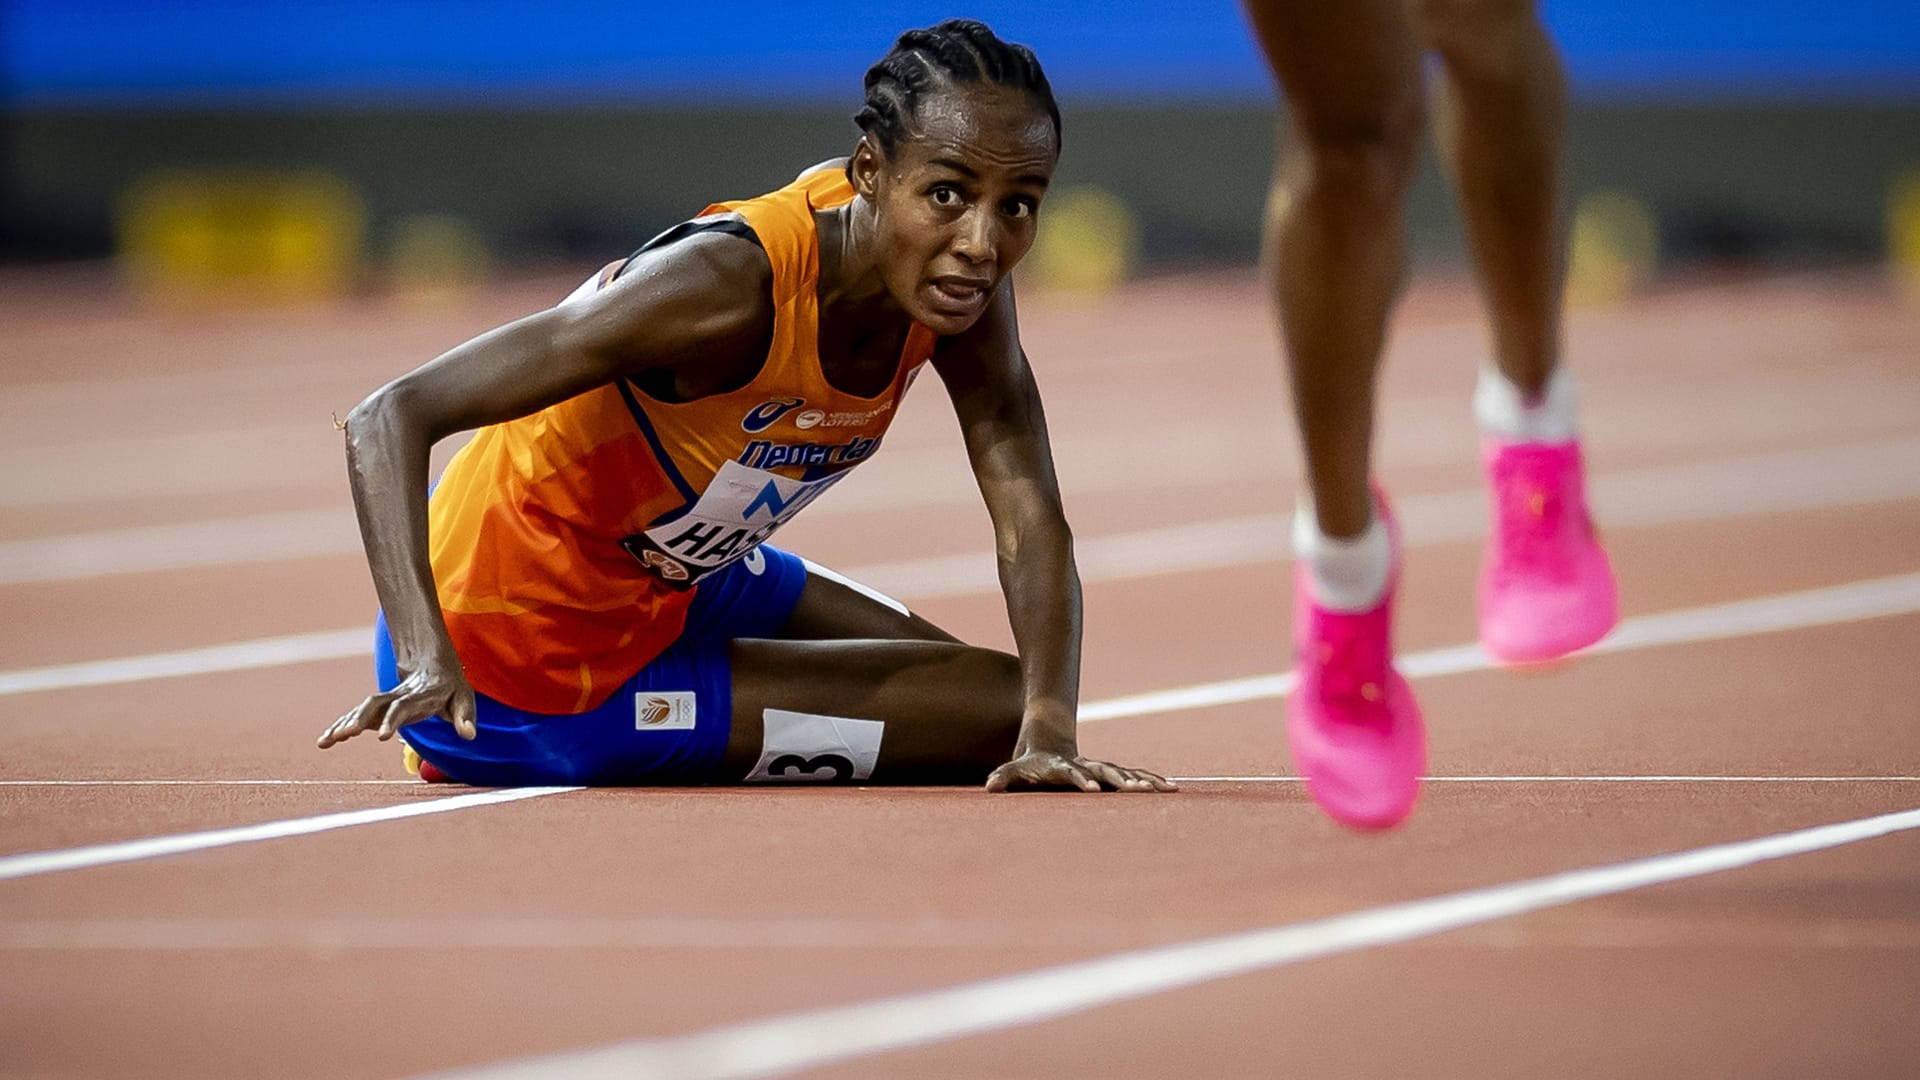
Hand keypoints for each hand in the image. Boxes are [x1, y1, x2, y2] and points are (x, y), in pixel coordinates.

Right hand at [317, 659, 477, 748]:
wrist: (434, 666)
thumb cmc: (452, 689)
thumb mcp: (464, 700)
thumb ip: (465, 717)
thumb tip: (470, 735)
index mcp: (421, 695)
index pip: (403, 707)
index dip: (391, 720)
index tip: (380, 737)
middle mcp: (399, 695)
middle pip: (375, 704)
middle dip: (358, 719)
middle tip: (343, 735)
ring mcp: (387, 700)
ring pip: (362, 709)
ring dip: (344, 723)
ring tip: (325, 742)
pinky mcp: (378, 707)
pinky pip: (357, 715)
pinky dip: (341, 726)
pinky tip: (326, 741)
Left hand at [985, 750, 1176, 792]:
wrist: (1051, 744)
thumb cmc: (1031, 764)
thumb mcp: (1016, 770)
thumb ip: (1004, 777)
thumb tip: (988, 787)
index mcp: (1065, 767)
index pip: (1074, 774)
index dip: (1082, 780)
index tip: (1092, 790)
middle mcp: (1088, 766)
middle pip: (1108, 772)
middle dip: (1123, 781)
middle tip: (1139, 790)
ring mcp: (1103, 769)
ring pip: (1127, 773)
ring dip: (1145, 781)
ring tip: (1166, 789)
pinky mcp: (1112, 774)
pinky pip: (1135, 777)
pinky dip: (1151, 782)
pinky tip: (1172, 789)